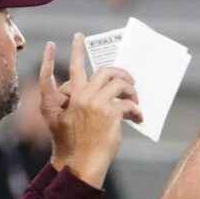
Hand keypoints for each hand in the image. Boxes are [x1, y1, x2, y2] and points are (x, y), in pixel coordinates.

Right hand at [39, 34, 141, 186]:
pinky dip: (137, 111)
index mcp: (72, 95)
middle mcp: (83, 95)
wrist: (81, 162)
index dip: (75, 50)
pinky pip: (130, 105)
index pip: (74, 67)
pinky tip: (138, 120)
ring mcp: (97, 103)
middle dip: (122, 73)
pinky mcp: (111, 113)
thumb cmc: (75, 144)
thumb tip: (103, 93)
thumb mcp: (61, 120)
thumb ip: (76, 102)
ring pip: (121, 83)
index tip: (78, 37)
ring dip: (132, 92)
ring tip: (135, 102)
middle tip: (130, 82)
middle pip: (106, 71)